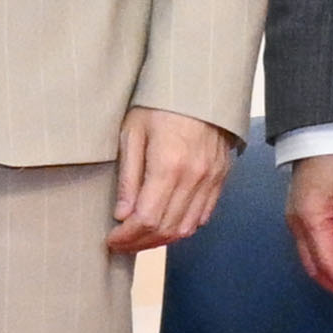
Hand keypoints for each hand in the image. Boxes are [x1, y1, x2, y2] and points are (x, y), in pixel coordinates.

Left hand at [106, 110, 232, 262]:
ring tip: (139, 240)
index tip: (111, 240)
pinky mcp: (220, 178)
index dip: (127, 236)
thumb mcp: (133, 133)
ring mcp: (211, 179)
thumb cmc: (160, 105)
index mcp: (169, 166)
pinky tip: (165, 226)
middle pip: (167, 228)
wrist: (200, 87)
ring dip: (161, 240)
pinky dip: (184, 227)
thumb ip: (129, 176)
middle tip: (121, 244)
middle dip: (140, 243)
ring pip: (187, 227)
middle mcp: (194, 177)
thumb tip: (123, 214)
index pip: (147, 218)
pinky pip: (204, 215)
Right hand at [287, 151, 332, 299]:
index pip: (327, 263)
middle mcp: (296, 223)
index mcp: (310, 220)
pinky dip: (322, 257)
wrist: (322, 132)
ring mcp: (294, 217)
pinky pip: (307, 243)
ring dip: (326, 272)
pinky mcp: (299, 210)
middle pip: (312, 266)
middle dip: (332, 284)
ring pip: (307, 257)